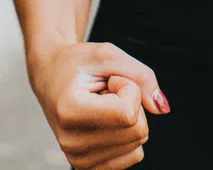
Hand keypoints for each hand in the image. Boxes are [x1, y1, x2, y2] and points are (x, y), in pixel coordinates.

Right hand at [28, 42, 166, 169]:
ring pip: (138, 144)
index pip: (128, 113)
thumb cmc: (77, 64)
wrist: (50, 77)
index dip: (129, 88)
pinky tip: (105, 120)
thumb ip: (141, 76)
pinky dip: (127, 135)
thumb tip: (162, 108)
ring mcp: (79, 159)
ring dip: (128, 118)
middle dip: (131, 103)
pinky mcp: (88, 166)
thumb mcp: (108, 54)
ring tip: (102, 104)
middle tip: (105, 91)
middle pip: (137, 131)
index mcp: (69, 111)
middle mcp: (72, 142)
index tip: (110, 79)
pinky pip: (133, 155)